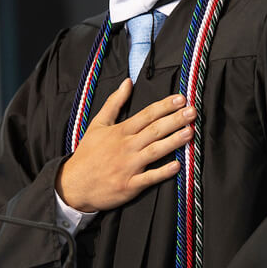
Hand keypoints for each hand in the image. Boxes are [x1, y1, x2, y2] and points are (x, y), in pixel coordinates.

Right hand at [56, 78, 195, 211]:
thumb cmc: (88, 153)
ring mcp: (128, 166)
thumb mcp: (97, 124)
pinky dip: (163, 172)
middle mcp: (126, 146)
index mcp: (120, 131)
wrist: (73, 184)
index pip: (146, 114)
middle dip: (175, 120)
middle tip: (192, 112)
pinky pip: (149, 178)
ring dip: (173, 141)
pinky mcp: (129, 185)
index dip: (165, 106)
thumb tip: (127, 82)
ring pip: (155, 151)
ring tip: (190, 132)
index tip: (181, 99)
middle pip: (154, 130)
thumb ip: (114, 102)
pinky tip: (177, 165)